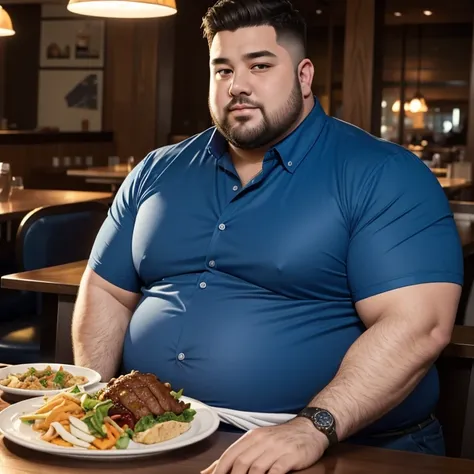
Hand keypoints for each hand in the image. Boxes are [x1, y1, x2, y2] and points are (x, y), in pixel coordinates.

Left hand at [201, 417, 329, 473]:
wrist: (310, 428)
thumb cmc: (281, 439)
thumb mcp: (258, 442)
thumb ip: (236, 456)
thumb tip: (209, 471)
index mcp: (251, 437)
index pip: (229, 455)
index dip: (219, 471)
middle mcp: (261, 441)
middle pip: (240, 464)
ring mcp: (276, 448)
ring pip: (255, 469)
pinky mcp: (290, 456)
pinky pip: (275, 472)